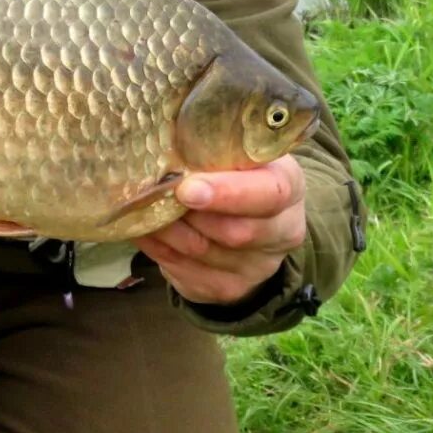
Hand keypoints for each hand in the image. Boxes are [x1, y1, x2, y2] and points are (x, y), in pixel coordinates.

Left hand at [134, 154, 305, 306]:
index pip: (270, 193)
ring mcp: (259, 266)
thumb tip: (163, 144)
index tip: (187, 189)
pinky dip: (158, 247)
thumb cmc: (235, 172)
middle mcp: (284, 230)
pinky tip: (144, 228)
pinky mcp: (230, 288)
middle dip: (188, 213)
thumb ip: (212, 148)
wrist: (249, 218)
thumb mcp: (236, 151)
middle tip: (154, 193)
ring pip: (203, 251)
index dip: (228, 193)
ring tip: (142, 206)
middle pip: (236, 231)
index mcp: (289, 185)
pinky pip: (185, 271)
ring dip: (167, 228)